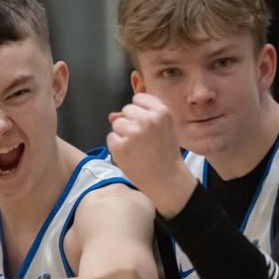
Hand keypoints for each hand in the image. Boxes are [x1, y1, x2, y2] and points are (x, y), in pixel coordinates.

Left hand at [106, 93, 195, 215]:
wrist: (167, 179)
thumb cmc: (165, 153)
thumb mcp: (163, 128)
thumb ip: (141, 116)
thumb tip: (112, 115)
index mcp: (161, 112)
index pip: (139, 98)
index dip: (140, 111)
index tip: (146, 124)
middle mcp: (147, 120)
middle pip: (126, 110)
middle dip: (131, 122)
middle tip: (143, 140)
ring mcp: (133, 133)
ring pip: (117, 123)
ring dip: (123, 134)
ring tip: (137, 148)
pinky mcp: (120, 146)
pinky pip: (111, 138)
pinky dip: (117, 146)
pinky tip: (131, 155)